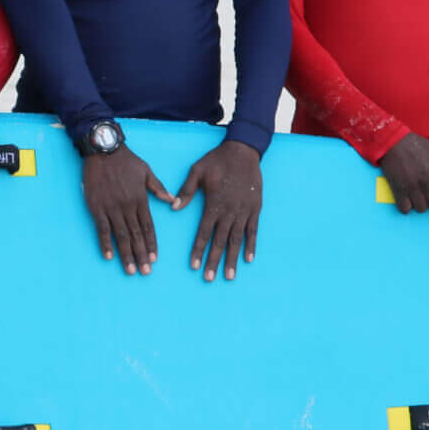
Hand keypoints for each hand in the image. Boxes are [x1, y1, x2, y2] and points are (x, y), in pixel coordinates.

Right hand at [82, 146, 168, 274]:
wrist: (103, 151)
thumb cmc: (126, 160)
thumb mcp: (146, 171)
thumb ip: (158, 188)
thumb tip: (172, 200)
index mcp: (141, 199)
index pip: (148, 227)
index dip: (152, 244)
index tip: (155, 258)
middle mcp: (127, 207)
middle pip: (136, 236)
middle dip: (142, 255)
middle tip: (146, 271)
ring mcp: (111, 208)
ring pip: (121, 236)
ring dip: (126, 254)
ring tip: (130, 270)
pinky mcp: (97, 208)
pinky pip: (102, 229)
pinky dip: (105, 244)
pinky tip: (109, 256)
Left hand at [174, 139, 261, 280]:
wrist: (244, 151)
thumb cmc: (217, 160)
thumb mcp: (198, 170)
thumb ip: (186, 190)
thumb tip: (173, 207)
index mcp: (214, 203)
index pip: (204, 232)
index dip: (198, 249)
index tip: (193, 265)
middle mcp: (229, 211)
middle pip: (220, 241)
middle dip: (214, 260)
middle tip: (209, 278)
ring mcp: (244, 211)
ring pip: (237, 239)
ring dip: (232, 258)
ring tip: (229, 276)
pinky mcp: (255, 208)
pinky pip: (253, 230)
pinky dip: (251, 245)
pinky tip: (248, 259)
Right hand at [376, 133, 428, 213]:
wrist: (394, 141)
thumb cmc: (417, 144)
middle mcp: (427, 181)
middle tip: (426, 193)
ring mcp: (412, 187)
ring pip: (421, 209)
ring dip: (419, 204)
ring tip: (416, 197)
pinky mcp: (399, 189)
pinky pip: (405, 208)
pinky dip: (406, 206)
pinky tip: (406, 199)